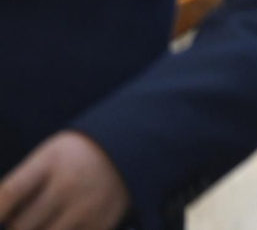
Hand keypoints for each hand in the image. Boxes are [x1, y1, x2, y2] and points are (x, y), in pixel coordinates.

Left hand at [0, 131, 130, 229]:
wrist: (130, 149)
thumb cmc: (75, 157)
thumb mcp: (48, 156)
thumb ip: (20, 186)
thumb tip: (2, 216)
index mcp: (50, 160)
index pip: (9, 194)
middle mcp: (69, 184)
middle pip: (19, 225)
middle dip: (17, 224)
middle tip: (31, 211)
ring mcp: (87, 207)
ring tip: (49, 216)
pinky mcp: (101, 225)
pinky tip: (68, 220)